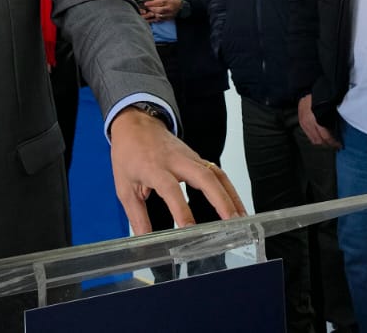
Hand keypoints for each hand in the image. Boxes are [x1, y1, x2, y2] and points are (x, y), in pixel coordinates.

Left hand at [109, 106, 245, 234]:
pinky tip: (237, 206)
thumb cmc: (129, 155)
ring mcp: (190, 157)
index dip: (180, 208)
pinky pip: (217, 173)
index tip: (189, 228)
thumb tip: (144, 242)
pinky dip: (229, 189)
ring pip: (216, 174)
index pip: (170, 189)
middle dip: (220, 200)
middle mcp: (175, 161)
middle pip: (203, 177)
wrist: (135, 125)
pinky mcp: (197, 158)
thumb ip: (137, 216)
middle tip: (232, 222)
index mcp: (154, 168)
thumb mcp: (124, 187)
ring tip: (241, 219)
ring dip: (231, 196)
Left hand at [139, 0, 181, 22]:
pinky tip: (147, 19)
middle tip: (145, 8)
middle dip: (151, 9)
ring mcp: (168, 14)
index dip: (151, 3)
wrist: (179, 6)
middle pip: (159, 10)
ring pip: (158, 16)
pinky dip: (152, 20)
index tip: (145, 4)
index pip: (159, 2)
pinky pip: (159, 20)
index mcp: (168, 0)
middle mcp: (169, 8)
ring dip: (151, 15)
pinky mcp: (167, 19)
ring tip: (145, 14)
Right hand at [298, 95, 340, 149]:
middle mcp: (309, 123)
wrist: (306, 91)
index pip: (326, 136)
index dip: (333, 142)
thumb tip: (337, 131)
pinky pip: (308, 135)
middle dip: (327, 144)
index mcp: (317, 120)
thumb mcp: (328, 109)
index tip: (339, 145)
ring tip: (327, 142)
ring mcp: (304, 123)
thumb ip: (330, 120)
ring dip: (321, 142)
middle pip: (319, 140)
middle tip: (334, 145)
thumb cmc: (319, 99)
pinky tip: (319, 137)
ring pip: (313, 139)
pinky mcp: (301, 123)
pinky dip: (314, 138)